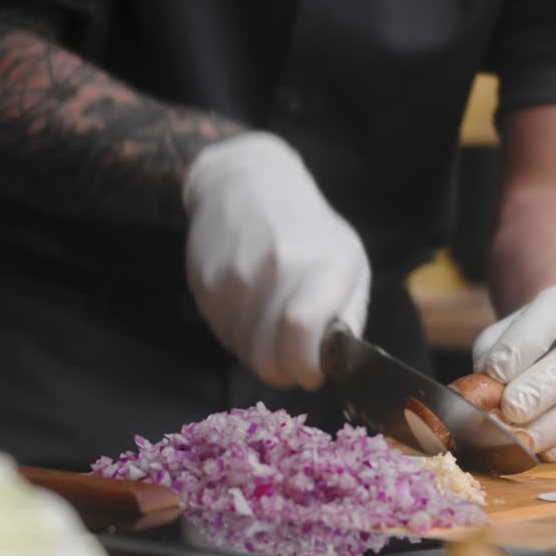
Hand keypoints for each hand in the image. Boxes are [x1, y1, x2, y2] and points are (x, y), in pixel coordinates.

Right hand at [184, 133, 370, 389]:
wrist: (245, 182)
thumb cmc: (308, 228)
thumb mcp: (348, 260)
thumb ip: (349, 315)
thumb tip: (336, 363)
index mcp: (323, 264)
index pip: (302, 335)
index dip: (305, 368)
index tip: (311, 373)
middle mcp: (276, 268)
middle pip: (269, 356)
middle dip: (284, 372)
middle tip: (292, 362)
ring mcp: (235, 276)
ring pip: (244, 351)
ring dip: (260, 353)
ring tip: (271, 326)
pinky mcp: (206, 283)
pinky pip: (223, 334)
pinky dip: (239, 335)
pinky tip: (250, 309)